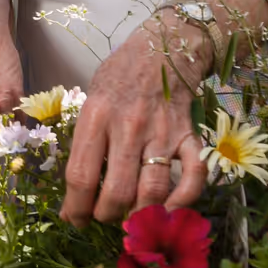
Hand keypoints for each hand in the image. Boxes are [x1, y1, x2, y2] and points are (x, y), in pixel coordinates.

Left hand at [59, 18, 210, 225]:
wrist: (163, 47)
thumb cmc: (119, 76)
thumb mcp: (91, 99)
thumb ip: (85, 140)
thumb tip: (75, 189)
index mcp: (96, 116)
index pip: (81, 175)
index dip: (75, 208)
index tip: (73, 220)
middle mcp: (129, 127)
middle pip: (117, 191)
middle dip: (106, 216)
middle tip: (104, 218)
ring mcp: (162, 132)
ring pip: (153, 191)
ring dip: (141, 216)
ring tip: (131, 219)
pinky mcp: (189, 135)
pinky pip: (194, 176)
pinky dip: (184, 200)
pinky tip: (170, 210)